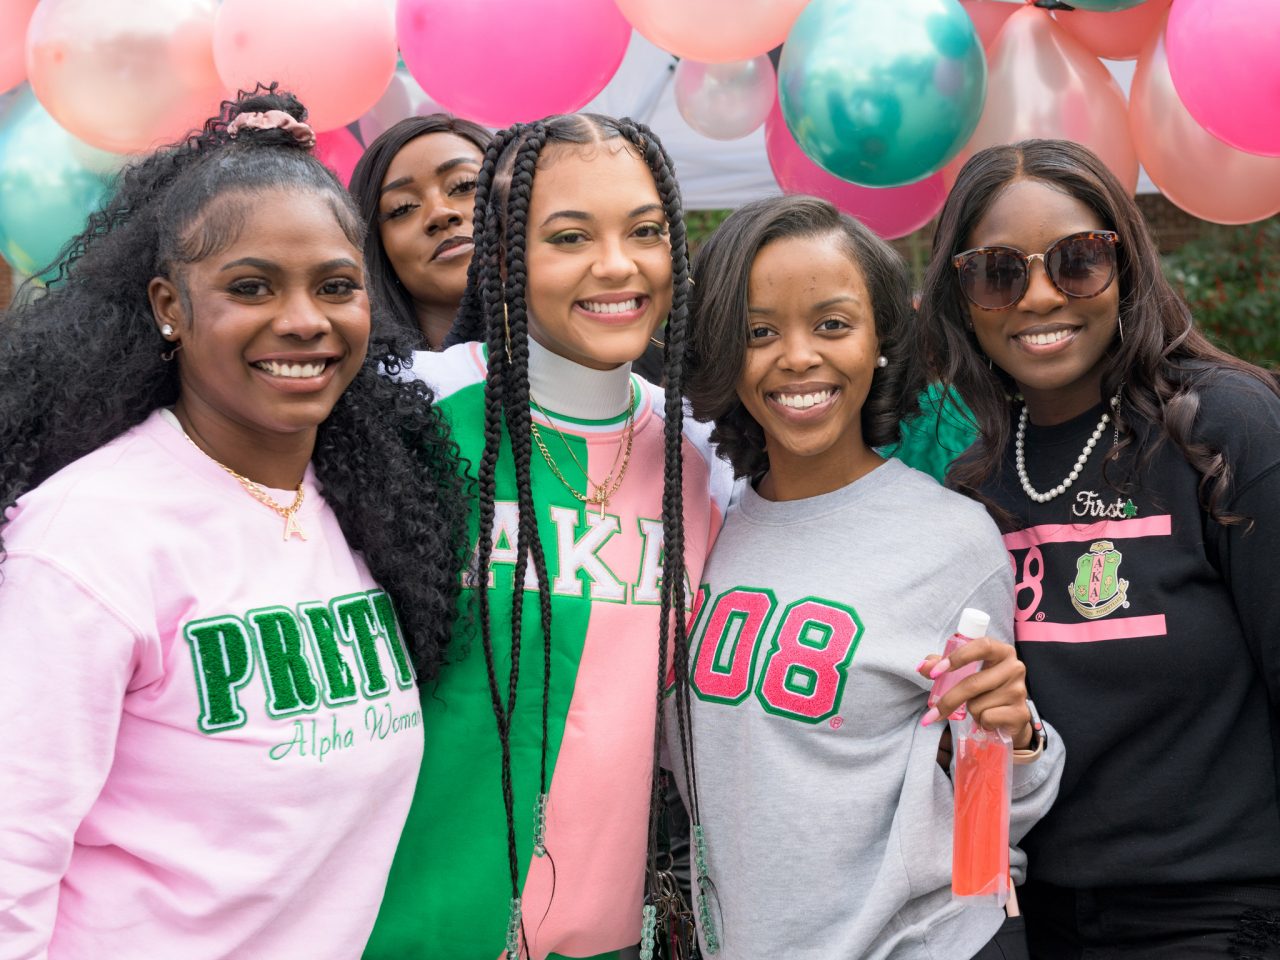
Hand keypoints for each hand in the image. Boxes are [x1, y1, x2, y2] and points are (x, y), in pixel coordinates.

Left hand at [916, 636, 1032, 748]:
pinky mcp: (1021, 713)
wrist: (1010, 717)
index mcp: (1002, 651)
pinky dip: (981, 722)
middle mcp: (1015, 668)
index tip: (935, 673)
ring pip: (977, 703)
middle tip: (932, 712)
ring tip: (980, 708)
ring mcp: (1020, 691)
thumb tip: (923, 667)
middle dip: (949, 699)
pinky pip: (987, 718)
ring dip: (970, 710)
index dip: (958, 657)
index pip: (982, 646)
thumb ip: (940, 665)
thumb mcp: (962, 672)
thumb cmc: (983, 688)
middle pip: (973, 683)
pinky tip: (989, 719)